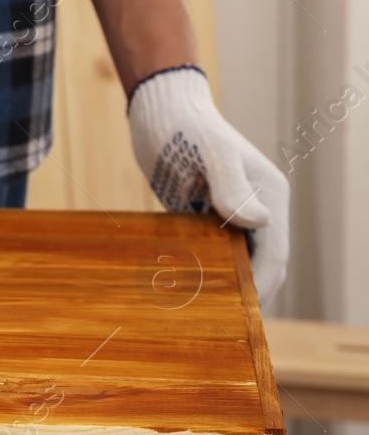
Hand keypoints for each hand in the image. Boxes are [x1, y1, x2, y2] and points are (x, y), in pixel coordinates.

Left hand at [128, 66, 288, 306]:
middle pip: (261, 264)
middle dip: (247, 294)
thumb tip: (259, 222)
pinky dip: (206, 269)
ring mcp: (233, 212)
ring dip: (227, 285)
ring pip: (237, 261)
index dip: (260, 287)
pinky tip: (182, 288)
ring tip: (203, 314)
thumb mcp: (209, 153)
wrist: (159, 111)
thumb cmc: (185, 127)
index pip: (274, 256)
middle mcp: (258, 208)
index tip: (241, 315)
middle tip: (221, 323)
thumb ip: (231, 185)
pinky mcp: (207, 215)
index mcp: (270, 197)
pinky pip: (213, 250)